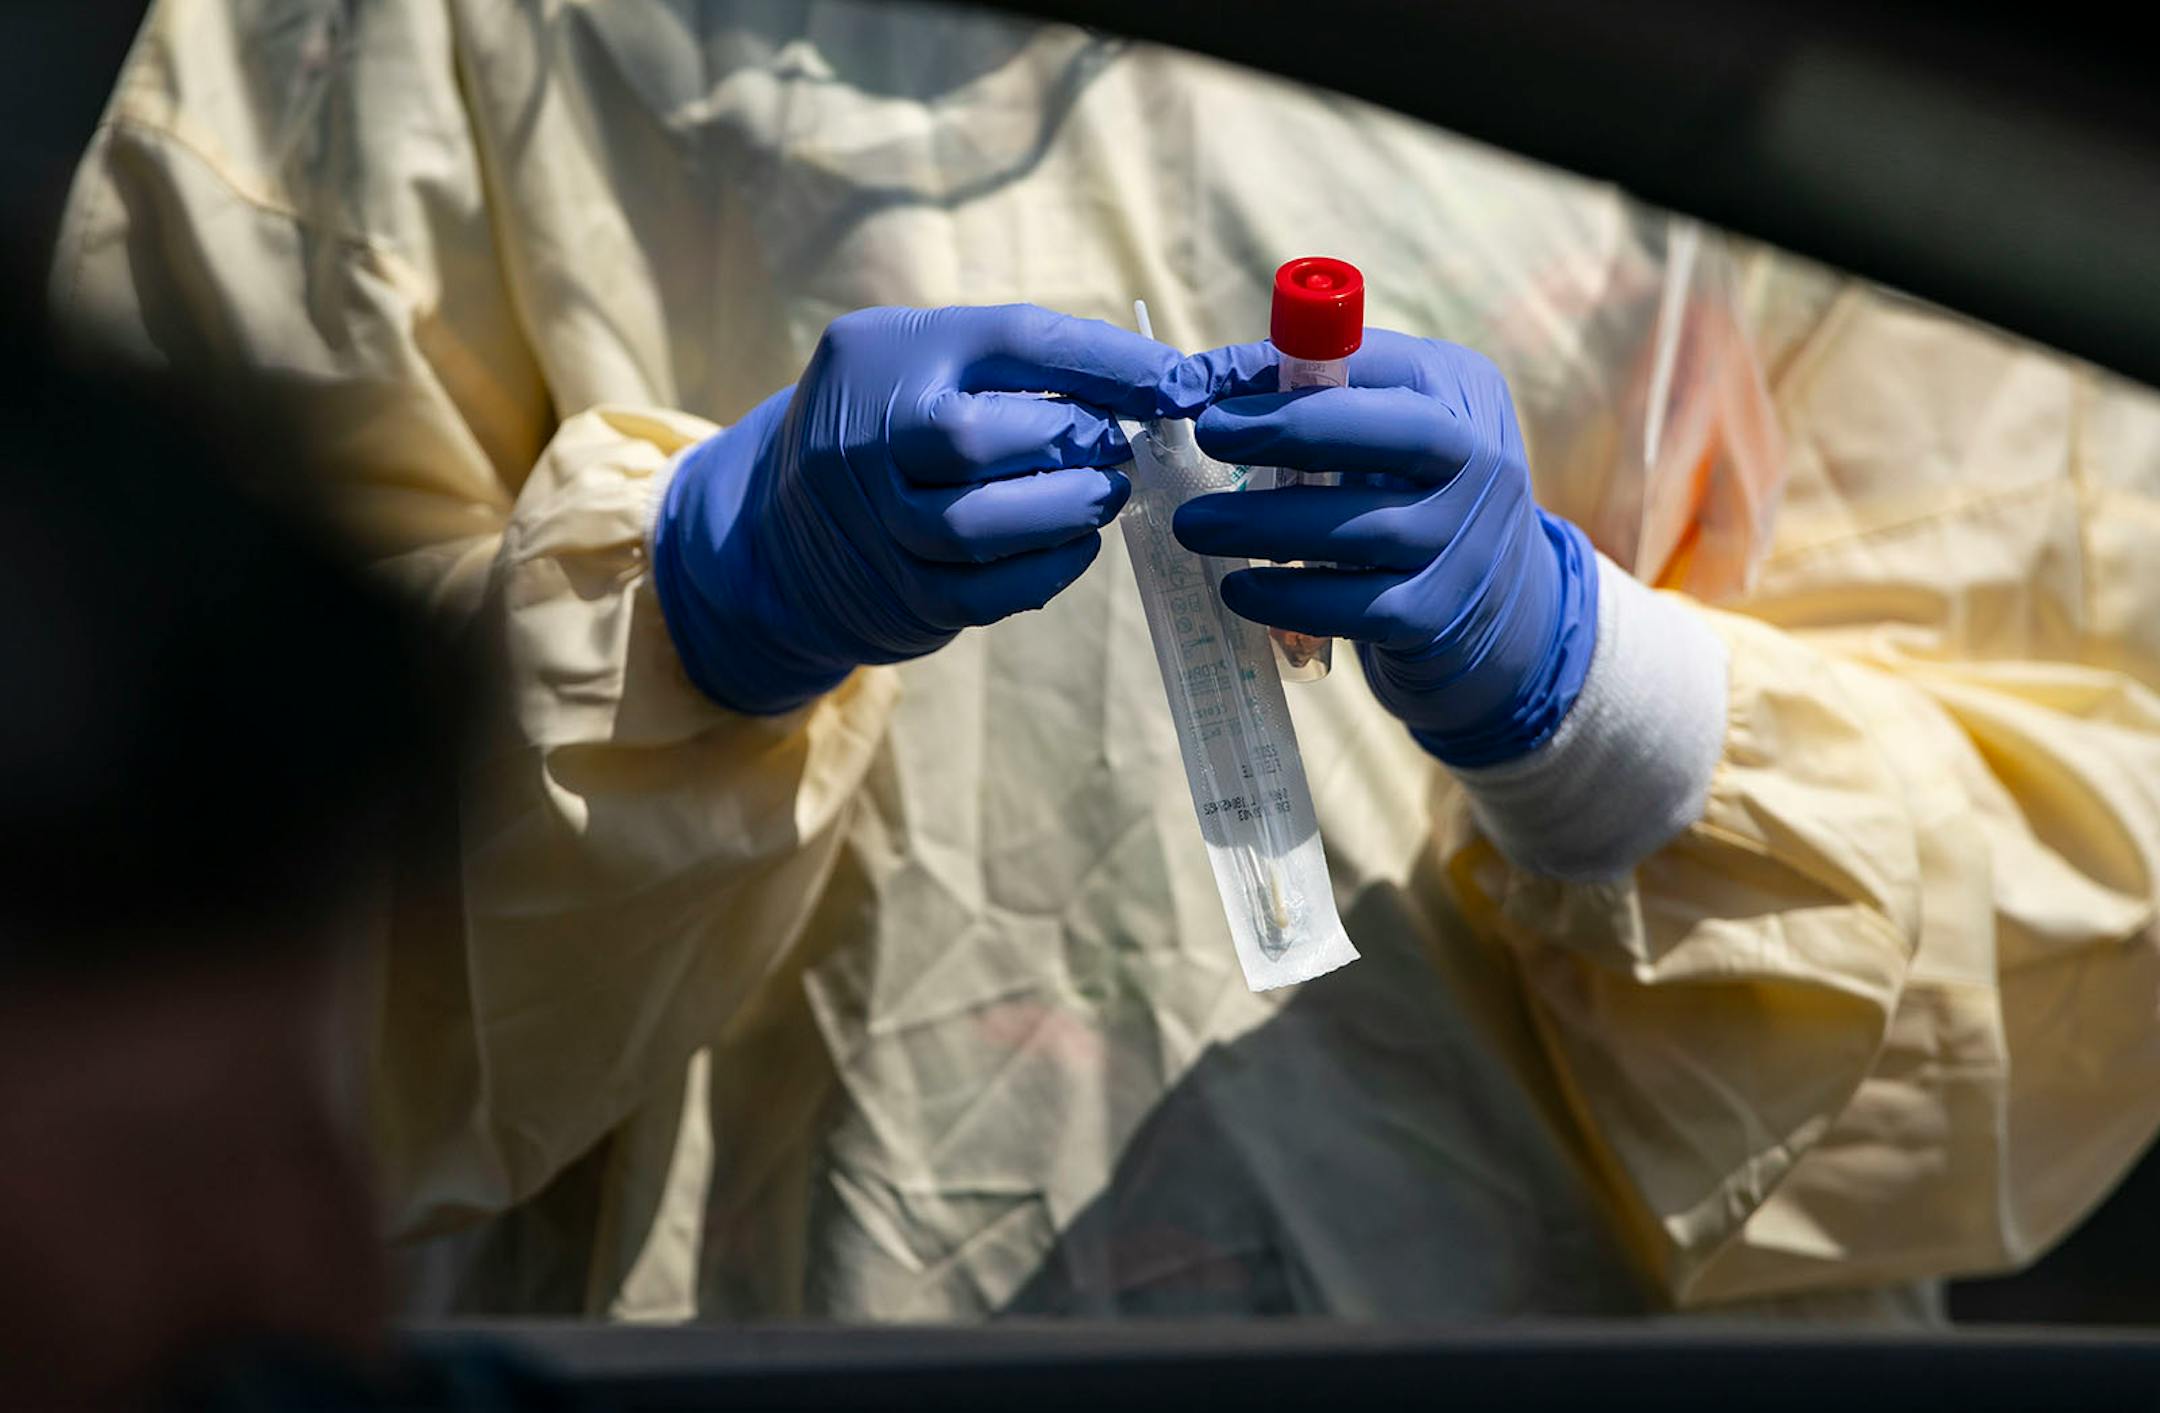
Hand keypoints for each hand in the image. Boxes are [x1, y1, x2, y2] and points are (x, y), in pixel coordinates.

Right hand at [653, 305, 1178, 713]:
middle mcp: (863, 434)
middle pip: (976, 438)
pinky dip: (1049, 567)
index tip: (1182, 383)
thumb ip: (1029, 365)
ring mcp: (872, 520)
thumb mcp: (935, 361)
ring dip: (1066, 510)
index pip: (1013, 342)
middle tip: (1120, 446)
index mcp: (888, 353)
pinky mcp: (897, 592)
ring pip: (978, 524)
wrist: (782, 524)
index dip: (1110, 363)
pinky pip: (985, 590)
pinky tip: (1077, 545)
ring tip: (1105, 496)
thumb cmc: (900, 423)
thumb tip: (1174, 383)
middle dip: (1073, 442)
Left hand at [1168, 331, 1598, 766]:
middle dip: (1296, 428)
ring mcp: (1466, 543)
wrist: (1500, 604)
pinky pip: (1359, 607)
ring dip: (1267, 526)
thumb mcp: (1385, 422)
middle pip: (1399, 435)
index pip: (1377, 363)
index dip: (1288, 370)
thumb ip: (1308, 392)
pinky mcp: (1440, 615)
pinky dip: (1291, 599)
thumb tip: (1190, 383)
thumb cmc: (1411, 490)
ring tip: (1193, 526)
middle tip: (1209, 434)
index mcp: (1459, 392)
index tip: (1206, 386)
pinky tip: (1238, 589)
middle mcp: (1481, 461)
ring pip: (1366, 530)